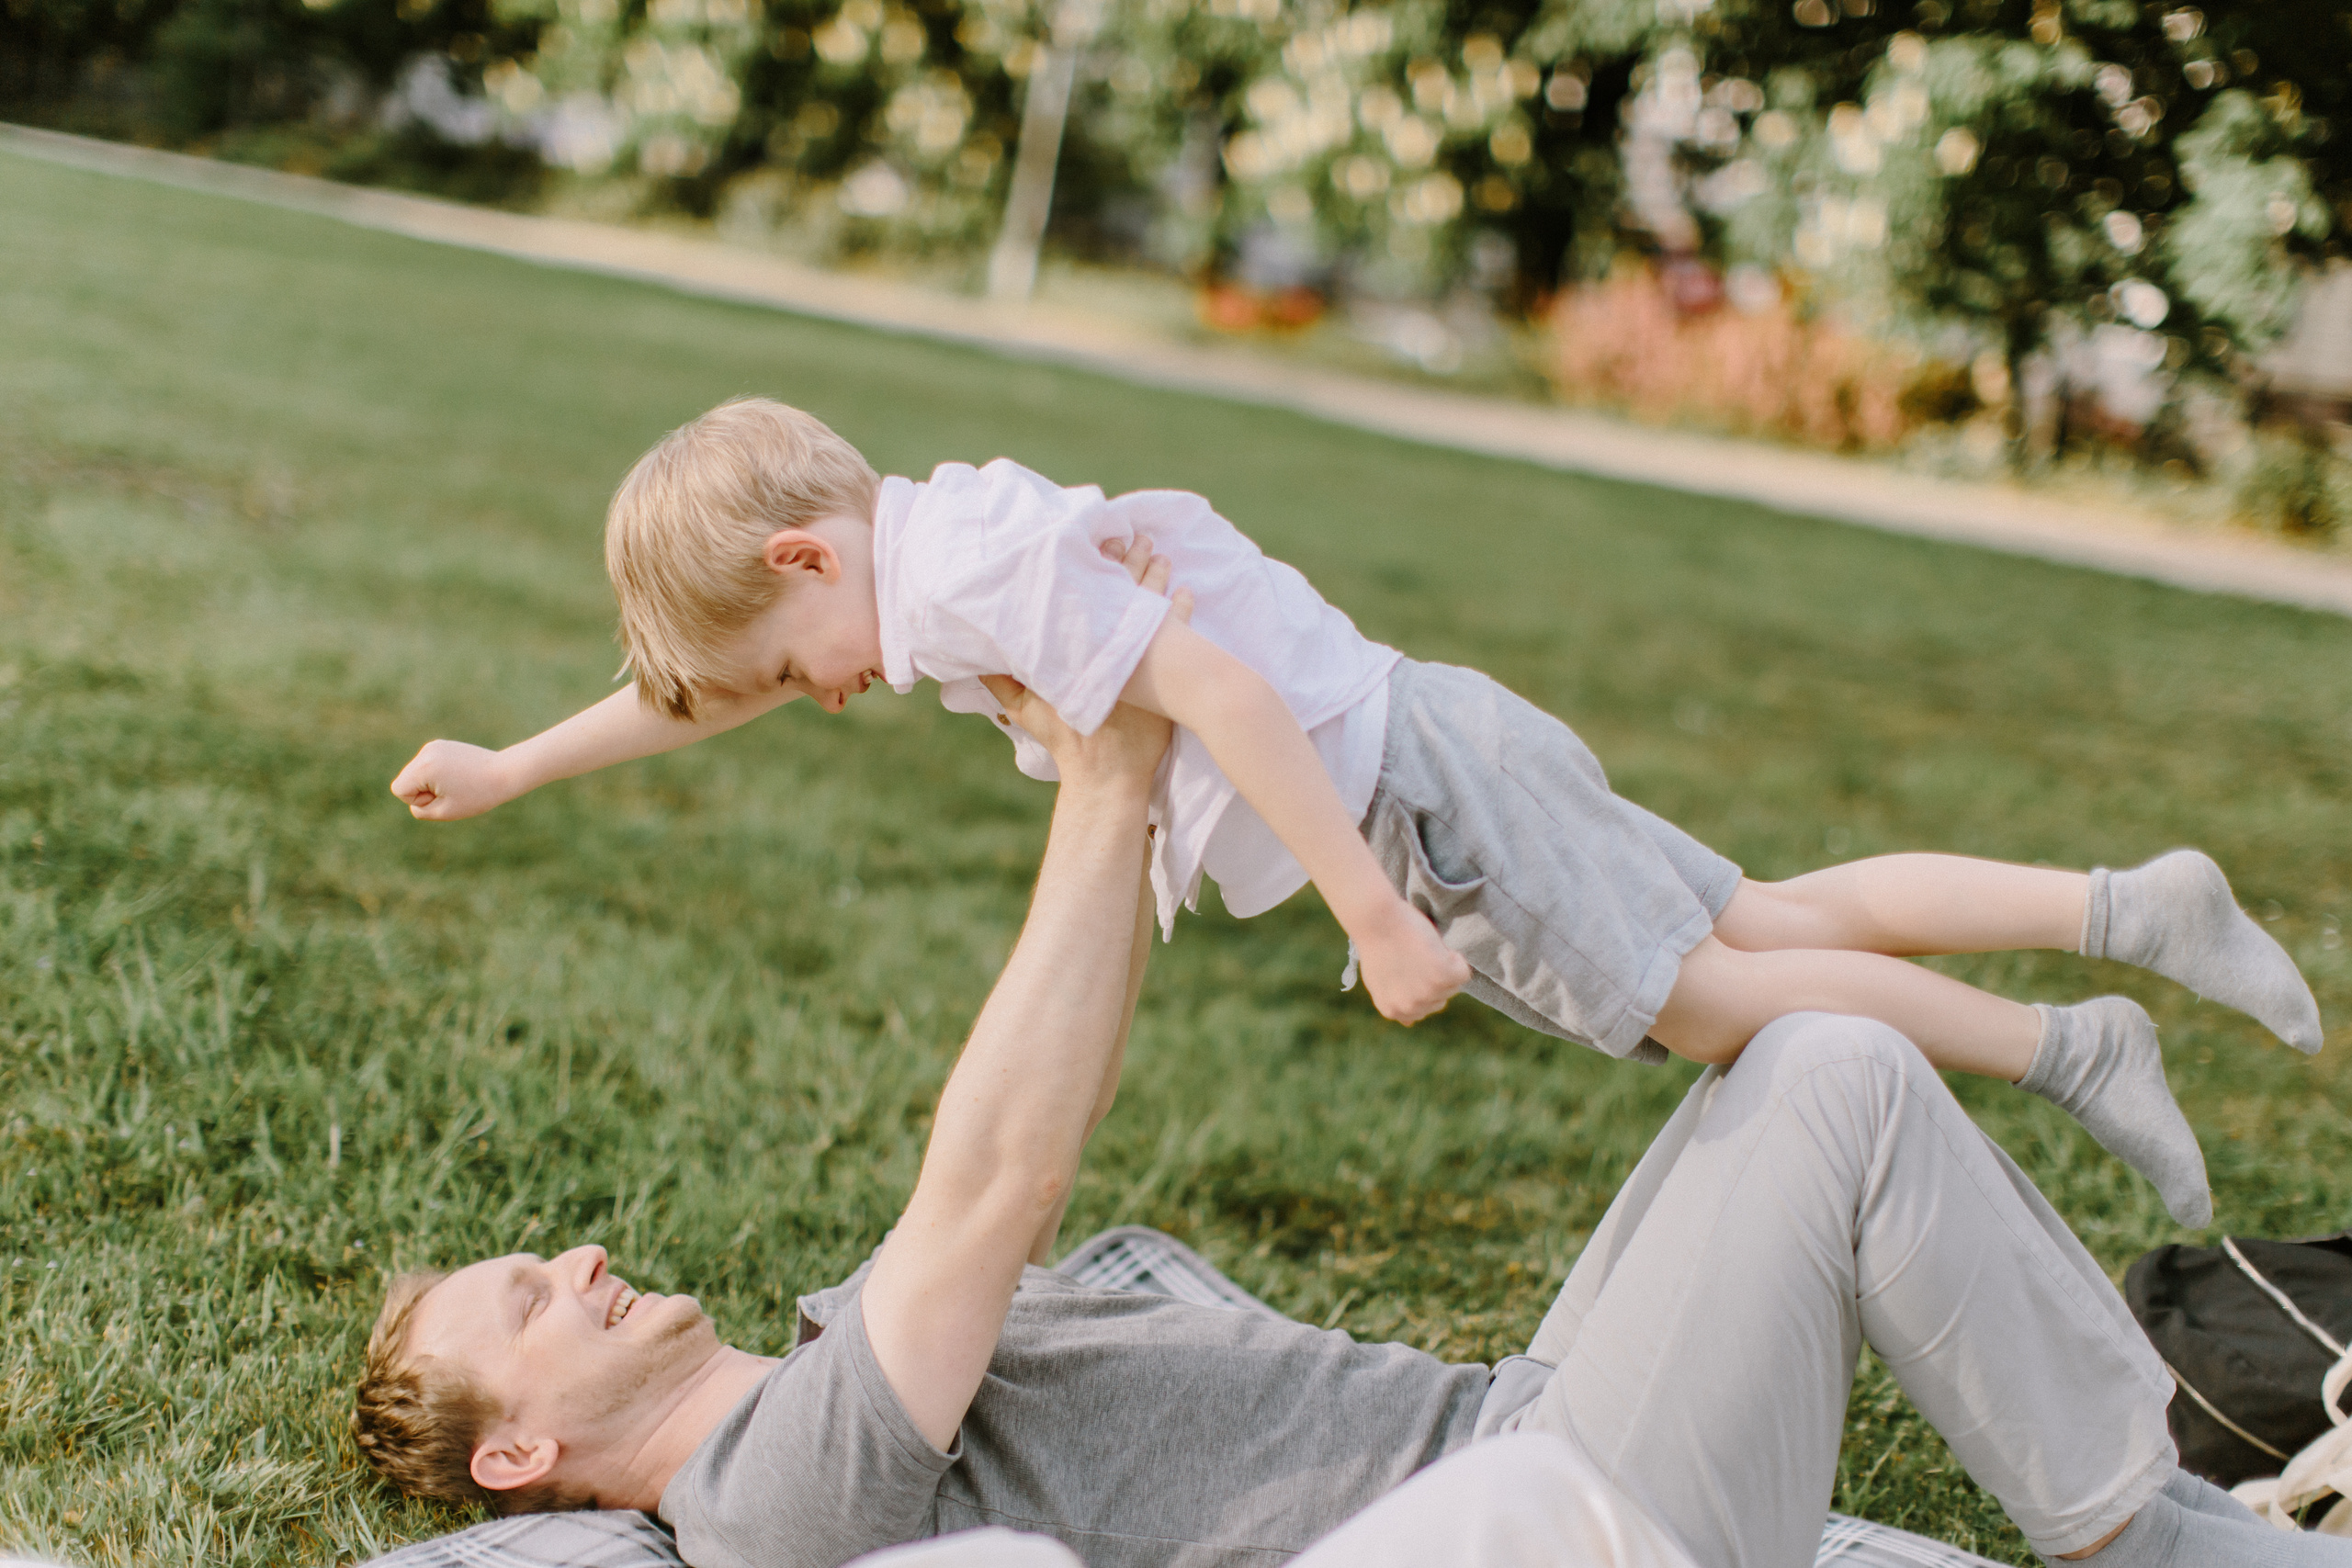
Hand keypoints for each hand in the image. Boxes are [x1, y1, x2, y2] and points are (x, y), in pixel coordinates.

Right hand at [390, 739, 521, 819]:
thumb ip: (420, 809)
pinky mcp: (442, 745)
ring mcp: (434, 746)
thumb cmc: (477, 795)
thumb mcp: (444, 811)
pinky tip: (459, 775)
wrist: (505, 772)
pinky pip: (427, 766)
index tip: (442, 797)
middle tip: (453, 790)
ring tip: (457, 783)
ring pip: (416, 773)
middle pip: (406, 780)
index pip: (399, 789)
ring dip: (431, 783)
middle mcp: (426, 752)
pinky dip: (438, 774)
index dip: (418, 800)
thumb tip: (412, 799)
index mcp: (424, 766)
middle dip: (423, 791)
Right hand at [979, 539, 1190, 787]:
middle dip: (1128, 560)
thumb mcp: (1028, 711)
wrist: (1109, 775)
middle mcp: (1112, 648)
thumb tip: (971, 660)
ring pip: (1151, 605)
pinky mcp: (1168, 677)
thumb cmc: (1069, 743)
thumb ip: (1001, 681)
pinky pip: (1181, 633)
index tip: (1097, 540)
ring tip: (1158, 551)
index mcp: (1080, 649)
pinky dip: (1181, 610)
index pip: (1087, 595)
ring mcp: (1144, 661)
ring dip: (1154, 577)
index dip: (1094, 566)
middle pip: (1122, 592)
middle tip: (1133, 533)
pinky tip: (1186, 590)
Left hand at [1353, 903, 1471, 1023]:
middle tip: (1415, 955)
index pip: (1425, 1008)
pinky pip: (1463, 972)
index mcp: (1392, 1010)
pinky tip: (1432, 945)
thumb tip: (1409, 1022)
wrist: (1377, 919)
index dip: (1422, 983)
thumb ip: (1395, 1001)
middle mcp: (1410, 1007)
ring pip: (1453, 985)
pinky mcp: (1442, 976)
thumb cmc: (1378, 942)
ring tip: (1421, 949)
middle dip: (1434, 978)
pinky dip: (1455, 957)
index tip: (1409, 966)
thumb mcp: (1379, 980)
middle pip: (1441, 998)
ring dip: (1444, 966)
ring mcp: (1427, 994)